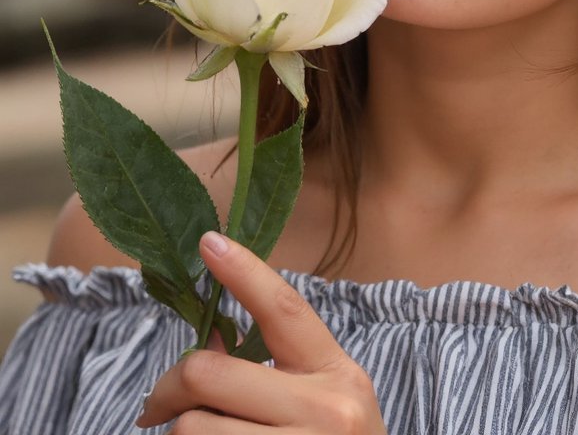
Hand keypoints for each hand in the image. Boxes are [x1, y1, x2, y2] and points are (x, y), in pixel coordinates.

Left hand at [136, 232, 386, 432]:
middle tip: (155, 407)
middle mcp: (328, 412)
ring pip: (191, 430)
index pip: (285, 311)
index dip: (245, 272)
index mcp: (340, 376)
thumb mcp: (323, 406)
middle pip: (210, 375)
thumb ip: (275, 372)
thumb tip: (207, 346)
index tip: (209, 242)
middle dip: (169, 388)